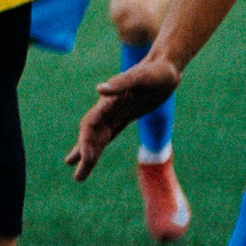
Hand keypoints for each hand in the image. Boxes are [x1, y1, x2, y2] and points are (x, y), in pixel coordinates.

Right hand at [69, 53, 180, 180]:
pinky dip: (99, 146)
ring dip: (88, 154)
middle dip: (84, 155)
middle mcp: (108, 109)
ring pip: (98, 137)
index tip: (86, 160)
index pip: (90, 125)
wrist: (166, 67)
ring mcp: (116, 112)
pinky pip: (109, 134)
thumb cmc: (156, 71)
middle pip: (90, 136)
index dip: (86, 142)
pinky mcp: (125, 115)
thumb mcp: (141, 77)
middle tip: (79, 178)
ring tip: (79, 174)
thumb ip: (121, 83)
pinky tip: (94, 155)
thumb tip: (99, 90)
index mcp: (109, 102)